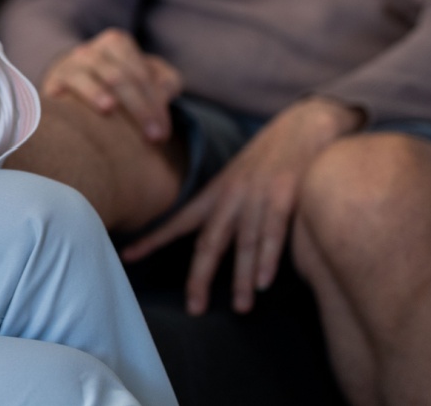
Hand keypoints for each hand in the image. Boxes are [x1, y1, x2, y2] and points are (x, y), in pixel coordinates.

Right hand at [41, 28, 183, 140]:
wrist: (61, 92)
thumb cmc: (108, 89)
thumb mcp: (139, 80)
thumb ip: (163, 81)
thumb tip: (167, 91)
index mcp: (116, 43)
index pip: (144, 73)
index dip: (158, 102)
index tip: (164, 134)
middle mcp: (93, 48)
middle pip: (128, 76)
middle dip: (145, 109)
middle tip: (156, 138)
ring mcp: (73, 61)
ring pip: (110, 76)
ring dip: (129, 103)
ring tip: (139, 128)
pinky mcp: (56, 77)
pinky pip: (77, 81)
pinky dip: (94, 92)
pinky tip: (107, 108)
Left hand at [121, 97, 362, 314]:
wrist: (304, 123)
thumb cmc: (271, 157)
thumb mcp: (239, 177)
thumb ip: (226, 206)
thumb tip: (213, 239)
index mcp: (217, 192)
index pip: (179, 221)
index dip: (153, 239)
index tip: (126, 257)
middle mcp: (232, 195)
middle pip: (210, 241)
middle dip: (200, 276)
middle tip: (195, 308)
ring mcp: (258, 194)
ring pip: (245, 241)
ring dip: (242, 277)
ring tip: (241, 307)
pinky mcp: (285, 192)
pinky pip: (275, 229)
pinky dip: (269, 256)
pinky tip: (265, 281)